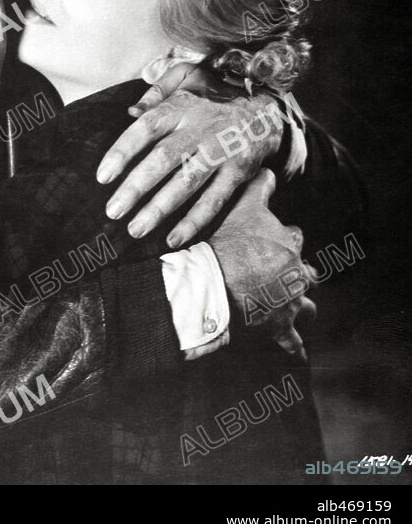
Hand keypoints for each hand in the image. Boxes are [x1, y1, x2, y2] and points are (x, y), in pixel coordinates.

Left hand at [97, 62, 284, 245]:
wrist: (265, 112)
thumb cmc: (213, 99)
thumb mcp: (187, 81)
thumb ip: (157, 94)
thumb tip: (130, 111)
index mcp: (183, 107)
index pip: (146, 127)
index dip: (122, 151)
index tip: (103, 176)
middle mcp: (201, 129)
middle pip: (164, 158)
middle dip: (136, 187)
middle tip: (113, 211)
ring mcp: (221, 152)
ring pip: (187, 183)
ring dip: (159, 209)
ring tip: (135, 229)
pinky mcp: (238, 173)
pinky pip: (214, 200)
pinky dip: (194, 221)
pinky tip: (173, 238)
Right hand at [209, 169, 316, 360]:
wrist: (216, 281)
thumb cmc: (229, 241)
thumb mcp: (244, 204)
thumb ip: (259, 186)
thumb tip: (270, 170)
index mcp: (290, 243)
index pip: (294, 237)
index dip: (283, 238)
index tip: (270, 241)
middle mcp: (297, 273)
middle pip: (306, 273)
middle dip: (298, 273)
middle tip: (282, 274)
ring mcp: (290, 302)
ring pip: (306, 306)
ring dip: (302, 306)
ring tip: (299, 308)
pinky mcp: (280, 326)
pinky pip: (292, 342)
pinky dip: (295, 347)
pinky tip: (299, 354)